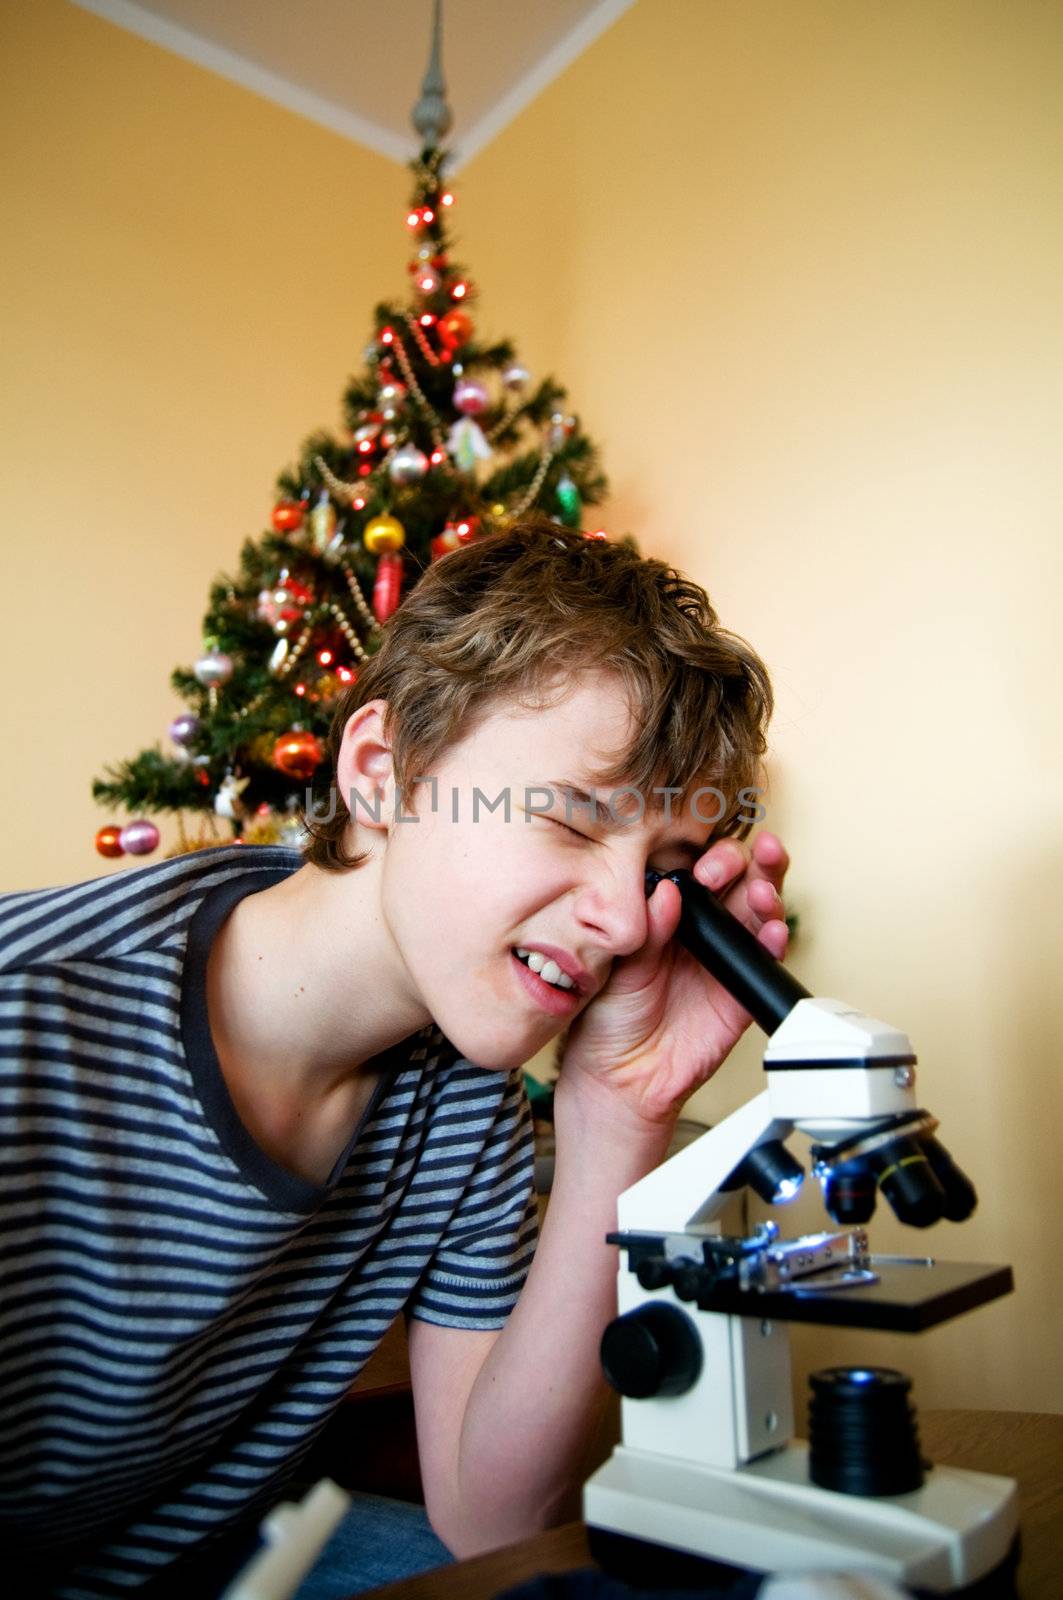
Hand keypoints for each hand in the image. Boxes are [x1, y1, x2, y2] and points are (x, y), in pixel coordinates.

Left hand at [559, 831, 789, 1131]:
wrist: (618, 1074)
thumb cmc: (609, 1013)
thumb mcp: (619, 965)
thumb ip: (646, 930)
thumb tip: (668, 892)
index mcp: (669, 910)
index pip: (698, 866)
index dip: (706, 855)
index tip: (700, 861)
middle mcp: (703, 926)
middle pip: (739, 878)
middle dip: (744, 862)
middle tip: (726, 869)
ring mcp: (726, 955)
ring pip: (760, 910)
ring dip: (768, 892)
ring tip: (761, 893)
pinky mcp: (742, 989)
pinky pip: (766, 960)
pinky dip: (774, 941)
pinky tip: (773, 931)